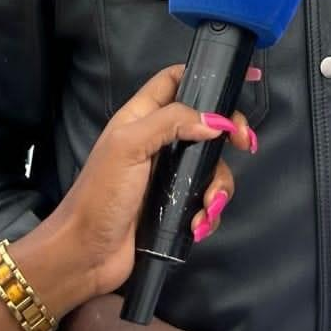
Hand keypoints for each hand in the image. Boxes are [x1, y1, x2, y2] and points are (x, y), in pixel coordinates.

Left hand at [42, 64, 254, 300]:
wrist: (85, 256)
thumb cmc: (99, 196)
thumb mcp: (129, 147)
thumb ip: (171, 122)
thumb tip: (215, 121)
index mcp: (141, 118)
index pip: (177, 80)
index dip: (207, 74)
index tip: (243, 79)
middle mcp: (158, 142)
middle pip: (207, 123)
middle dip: (231, 133)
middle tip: (245, 145)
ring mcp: (168, 175)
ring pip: (212, 166)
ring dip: (219, 186)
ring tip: (209, 206)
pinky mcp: (174, 206)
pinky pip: (206, 200)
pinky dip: (209, 212)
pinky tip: (198, 225)